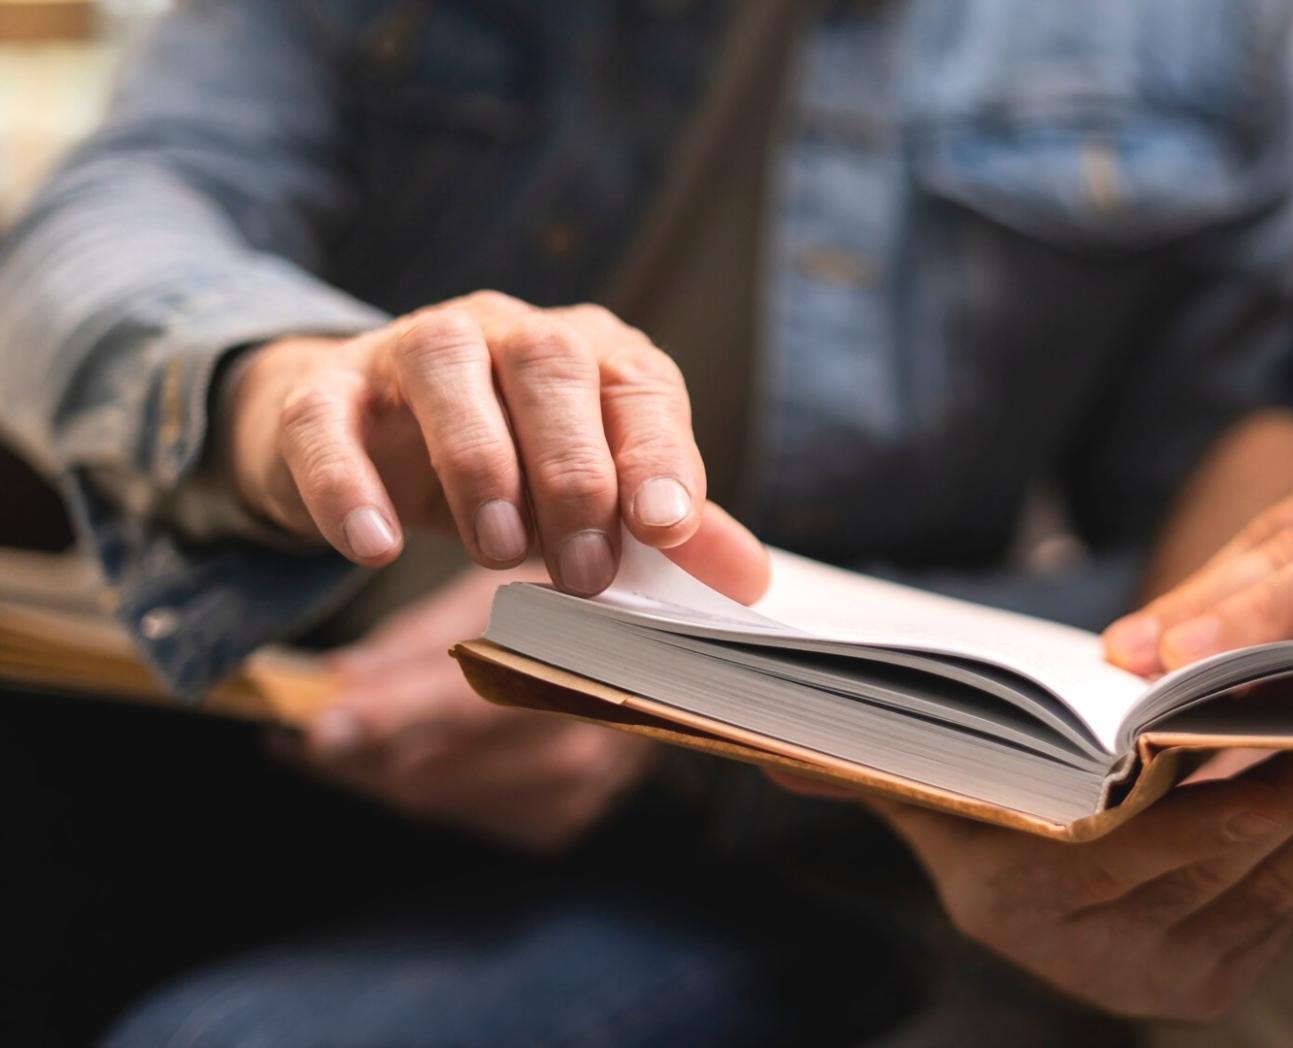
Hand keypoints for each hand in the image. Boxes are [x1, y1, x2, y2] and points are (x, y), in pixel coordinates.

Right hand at [228, 290, 713, 594]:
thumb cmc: (514, 467)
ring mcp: (412, 348)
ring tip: (496, 552)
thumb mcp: (596, 498)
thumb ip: (668, 530)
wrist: (371, 439)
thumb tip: (749, 582)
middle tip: (585, 573)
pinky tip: (374, 549)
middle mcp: (508, 329)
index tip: (667, 528)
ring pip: (448, 370)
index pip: (639, 386)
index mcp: (592, 353)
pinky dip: (348, 484)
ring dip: (479, 463)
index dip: (657, 454)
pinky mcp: (326, 390)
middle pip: (550, 365)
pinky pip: (327, 420)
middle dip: (574, 472)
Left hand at [278, 565, 644, 851]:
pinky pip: (464, 813)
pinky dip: (428, 783)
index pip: (464, 699)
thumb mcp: (506, 593)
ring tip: (343, 735)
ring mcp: (572, 792)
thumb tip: (337, 680)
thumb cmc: (580, 606)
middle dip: (358, 747)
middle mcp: (580, 741)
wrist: (678, 662)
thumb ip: (422, 641)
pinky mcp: (562, 822)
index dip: (384, 716)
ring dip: (381, 768)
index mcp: (578, 665)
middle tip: (305, 723)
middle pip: (432, 767)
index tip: (314, 726)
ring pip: (435, 797)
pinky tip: (414, 753)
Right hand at [869, 753, 1292, 1020]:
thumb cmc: (979, 814)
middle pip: (1223, 853)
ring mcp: (1163, 977)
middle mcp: (1091, 957)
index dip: (1217, 782)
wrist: (1026, 896)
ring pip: (1276, 874)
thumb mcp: (921, 793)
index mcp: (1016, 903)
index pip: (1139, 844)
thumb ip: (859, 771)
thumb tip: (768, 755)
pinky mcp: (1221, 982)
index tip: (1278, 712)